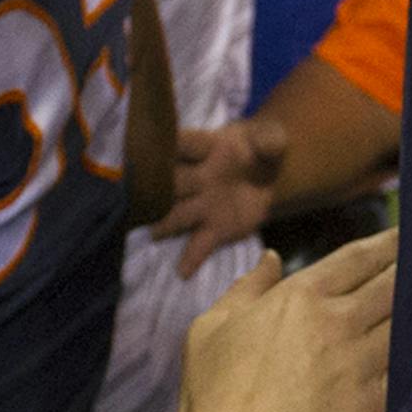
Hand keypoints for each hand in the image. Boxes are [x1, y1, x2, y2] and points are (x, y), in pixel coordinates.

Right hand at [154, 114, 288, 277]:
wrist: (268, 174)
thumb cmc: (262, 149)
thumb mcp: (271, 139)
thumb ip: (270, 141)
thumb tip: (268, 145)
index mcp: (210, 149)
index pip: (186, 144)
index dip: (170, 144)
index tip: (150, 146)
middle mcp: (198, 177)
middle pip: (175, 182)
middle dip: (159, 187)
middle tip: (140, 192)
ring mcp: (204, 204)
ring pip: (180, 214)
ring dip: (166, 224)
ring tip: (153, 233)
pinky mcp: (215, 228)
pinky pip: (200, 244)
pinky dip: (191, 259)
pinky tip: (182, 272)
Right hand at [164, 228, 397, 411]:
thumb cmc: (214, 394)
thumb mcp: (210, 327)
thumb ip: (246, 288)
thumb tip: (271, 258)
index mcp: (300, 298)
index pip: (356, 259)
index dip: (388, 243)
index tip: (409, 234)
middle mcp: (338, 322)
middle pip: (393, 285)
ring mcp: (361, 364)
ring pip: (409, 324)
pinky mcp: (376, 406)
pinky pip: (411, 374)